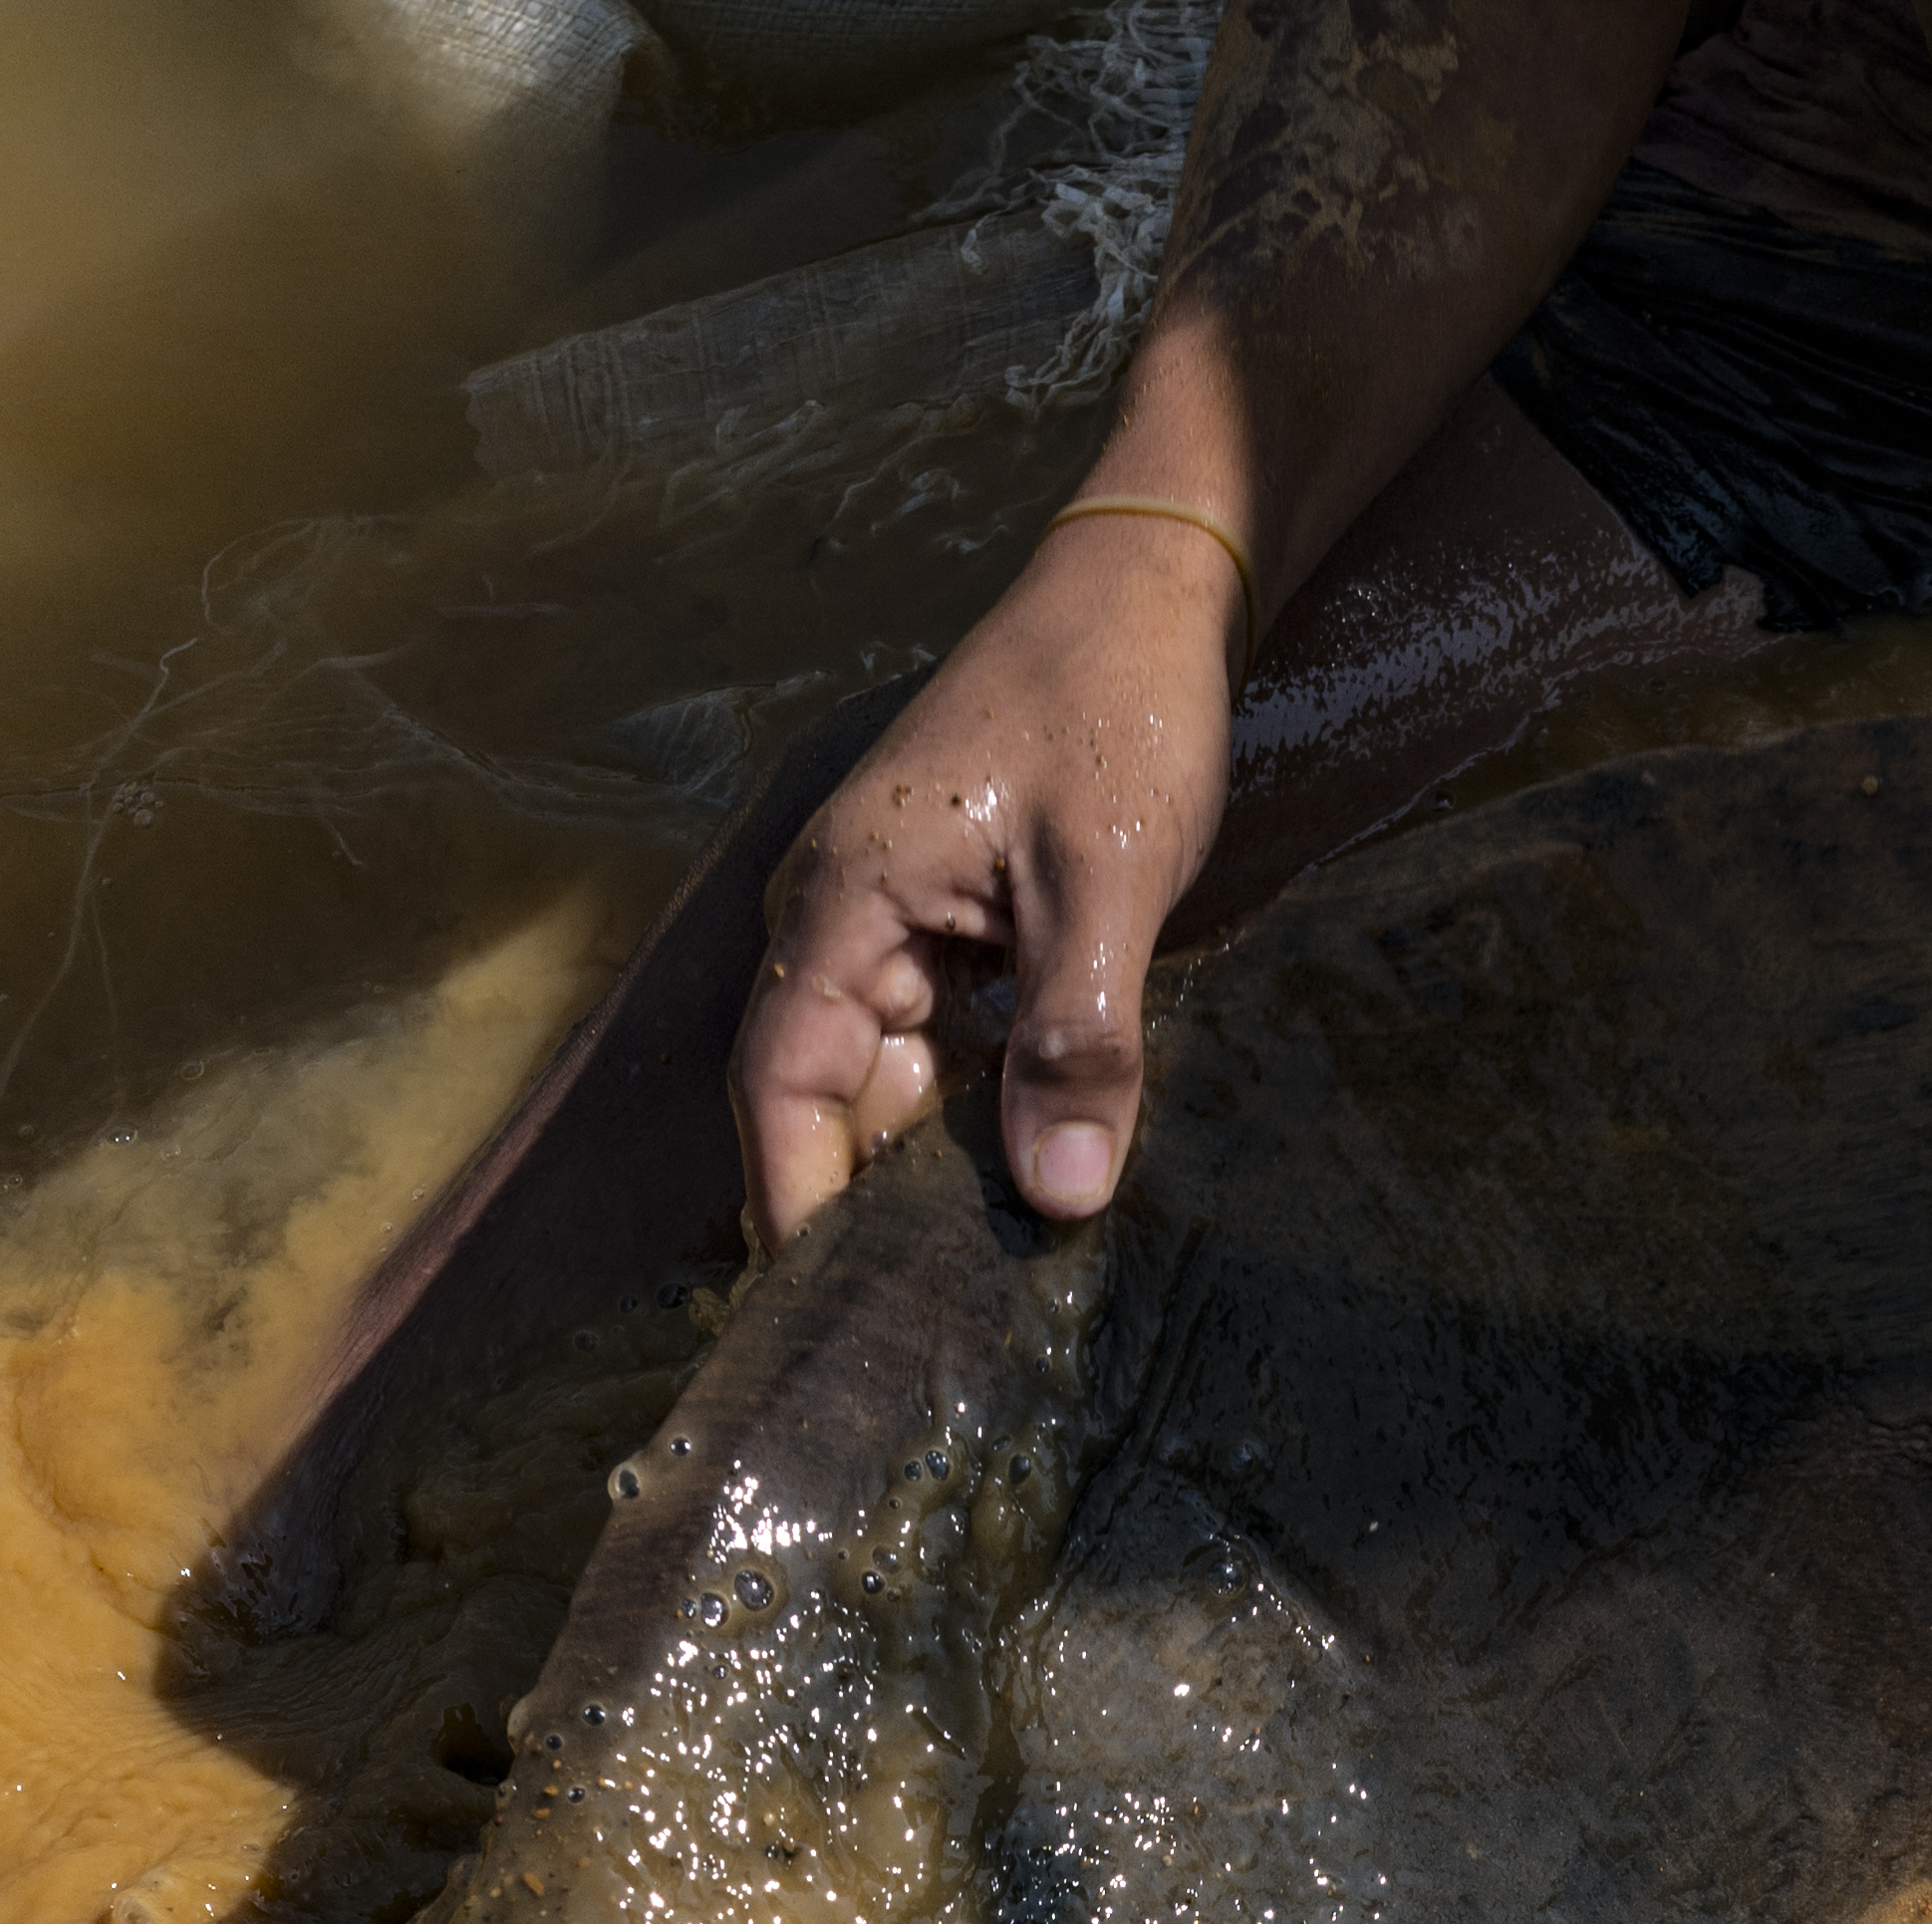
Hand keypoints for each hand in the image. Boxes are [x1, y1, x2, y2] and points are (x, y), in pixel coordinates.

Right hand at [735, 505, 1249, 1245]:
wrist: (1151, 585)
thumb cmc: (1115, 705)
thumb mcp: (1108, 881)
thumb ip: (1076, 1037)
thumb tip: (1056, 1195)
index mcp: (841, 902)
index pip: (780, 1089)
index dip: (792, 1207)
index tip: (825, 1319)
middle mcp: (838, 919)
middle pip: (826, 1101)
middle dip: (870, 1209)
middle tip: (936, 1329)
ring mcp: (890, 922)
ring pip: (888, 1083)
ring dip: (932, 1168)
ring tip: (988, 1277)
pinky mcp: (947, 926)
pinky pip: (936, 1047)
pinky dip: (974, 1112)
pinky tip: (1031, 1176)